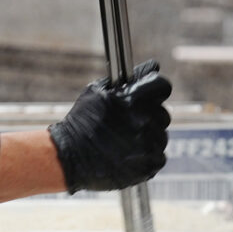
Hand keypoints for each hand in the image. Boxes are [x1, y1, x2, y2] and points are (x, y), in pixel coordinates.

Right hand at [47, 60, 171, 193]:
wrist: (69, 157)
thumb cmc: (82, 122)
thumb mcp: (98, 92)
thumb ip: (130, 77)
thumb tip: (154, 65)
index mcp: (131, 100)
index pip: (162, 86)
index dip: (156, 89)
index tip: (150, 95)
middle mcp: (142, 122)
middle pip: (163, 113)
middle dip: (149, 115)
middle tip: (130, 122)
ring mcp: (146, 146)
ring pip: (161, 135)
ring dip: (148, 136)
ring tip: (126, 140)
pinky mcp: (148, 166)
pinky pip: (159, 156)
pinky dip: (147, 156)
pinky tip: (129, 154)